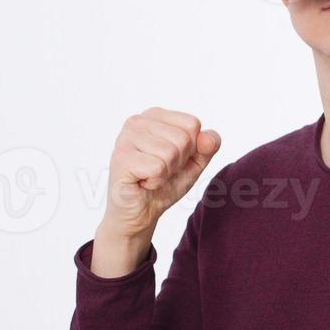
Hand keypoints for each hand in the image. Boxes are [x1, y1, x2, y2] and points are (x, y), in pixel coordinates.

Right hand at [93, 107, 219, 277]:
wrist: (141, 212)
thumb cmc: (164, 184)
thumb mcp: (194, 163)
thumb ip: (208, 146)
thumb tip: (209, 136)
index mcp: (154, 116)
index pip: (192, 124)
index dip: (190, 149)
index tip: (172, 160)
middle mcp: (137, 122)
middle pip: (183, 138)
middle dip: (178, 162)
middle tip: (160, 172)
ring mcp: (125, 139)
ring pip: (171, 153)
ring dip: (166, 173)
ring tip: (150, 177)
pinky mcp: (121, 158)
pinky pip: (158, 167)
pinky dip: (156, 182)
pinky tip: (142, 183)